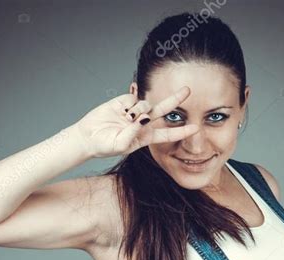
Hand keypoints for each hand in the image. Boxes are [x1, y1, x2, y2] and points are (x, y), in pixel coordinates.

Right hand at [74, 85, 198, 158]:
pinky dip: (130, 102)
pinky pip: (134, 97)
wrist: (88, 136)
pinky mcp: (125, 101)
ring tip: (126, 118)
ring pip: (146, 104)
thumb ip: (133, 133)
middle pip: (163, 110)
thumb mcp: (120, 145)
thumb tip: (143, 118)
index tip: (196, 128)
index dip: (182, 131)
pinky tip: (122, 110)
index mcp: (145, 137)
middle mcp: (143, 123)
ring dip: (138, 110)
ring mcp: (135, 111)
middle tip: (187, 90)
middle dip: (175, 99)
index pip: (168, 134)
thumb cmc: (104, 145)